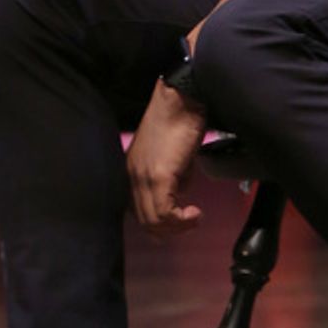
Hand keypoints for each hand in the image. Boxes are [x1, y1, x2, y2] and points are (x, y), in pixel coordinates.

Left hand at [127, 80, 208, 235]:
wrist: (182, 98)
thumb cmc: (180, 120)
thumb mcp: (172, 154)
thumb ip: (173, 175)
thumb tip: (181, 191)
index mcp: (131, 170)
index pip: (138, 209)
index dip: (159, 221)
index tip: (179, 220)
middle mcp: (131, 175)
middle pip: (144, 220)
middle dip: (169, 229)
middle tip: (190, 222)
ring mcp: (143, 176)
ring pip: (153, 220)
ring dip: (177, 227)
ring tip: (194, 218)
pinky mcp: (159, 175)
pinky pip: (165, 212)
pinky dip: (181, 220)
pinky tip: (196, 212)